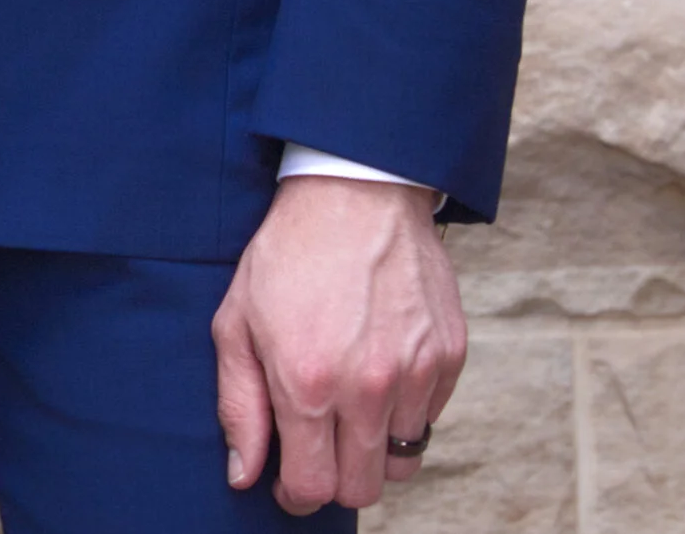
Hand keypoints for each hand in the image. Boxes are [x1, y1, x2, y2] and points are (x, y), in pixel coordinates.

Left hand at [213, 176, 467, 513]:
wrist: (354, 192)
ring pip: (401, 460)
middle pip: (363, 489)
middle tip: (317, 445)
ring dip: (372, 446)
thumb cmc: (286, 254)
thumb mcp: (236, 320)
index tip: (288, 480)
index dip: (296, 493)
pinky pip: (428, 418)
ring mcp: (414, 375)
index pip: (315, 487)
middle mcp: (367, 389)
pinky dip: (404, 410)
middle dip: (335, 479)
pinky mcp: (448, 358)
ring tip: (347, 403)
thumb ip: (239, 404)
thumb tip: (243, 475)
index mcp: (307, 382)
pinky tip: (377, 368)